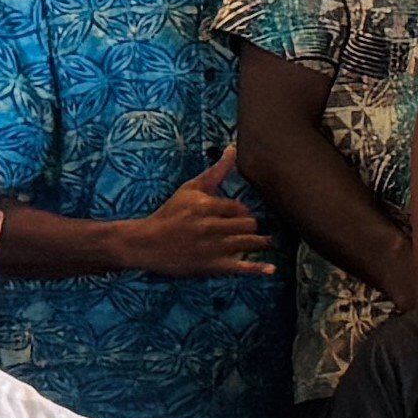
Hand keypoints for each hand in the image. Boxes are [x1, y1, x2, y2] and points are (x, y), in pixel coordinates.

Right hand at [121, 155, 279, 279]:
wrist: (146, 243)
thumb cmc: (170, 213)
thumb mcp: (190, 188)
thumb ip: (216, 171)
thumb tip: (234, 148)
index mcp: (206, 206)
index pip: (239, 208)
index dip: (241, 212)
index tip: (238, 216)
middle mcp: (210, 226)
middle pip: (249, 225)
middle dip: (250, 227)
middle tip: (249, 229)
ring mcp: (212, 248)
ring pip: (249, 243)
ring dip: (259, 243)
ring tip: (265, 242)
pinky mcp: (211, 266)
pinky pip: (240, 268)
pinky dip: (257, 269)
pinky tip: (271, 269)